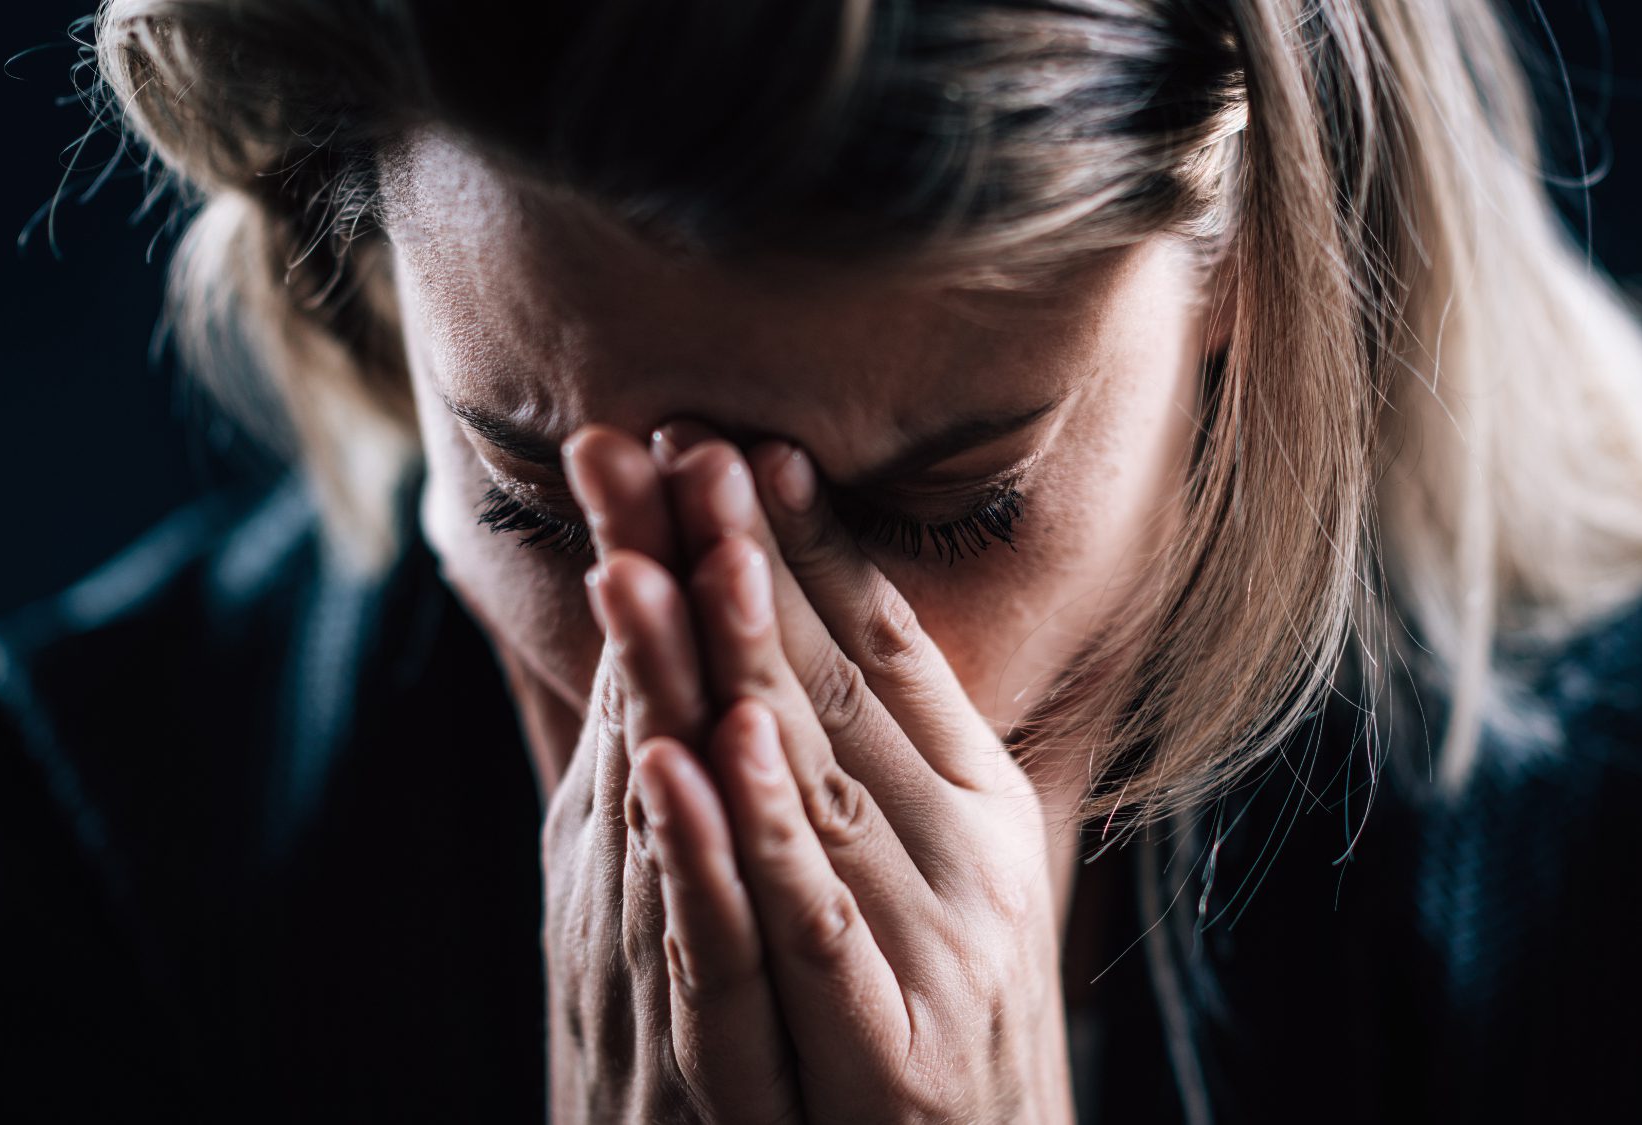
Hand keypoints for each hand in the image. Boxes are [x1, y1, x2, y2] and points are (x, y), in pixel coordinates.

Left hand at [537, 420, 1075, 1123]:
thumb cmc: (943, 1032)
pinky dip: (755, 837)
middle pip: (838, 688)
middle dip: (747, 560)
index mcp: (973, 808)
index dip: (810, 544)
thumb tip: (802, 658)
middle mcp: (968, 858)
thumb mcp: (931, 884)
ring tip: (667, 551)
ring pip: (815, 787)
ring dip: (737, 663)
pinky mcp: (896, 1056)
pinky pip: (810, 928)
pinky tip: (701, 751)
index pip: (884, 649)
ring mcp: (937, 950)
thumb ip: (886, 770)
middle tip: (685, 441)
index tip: (744, 443)